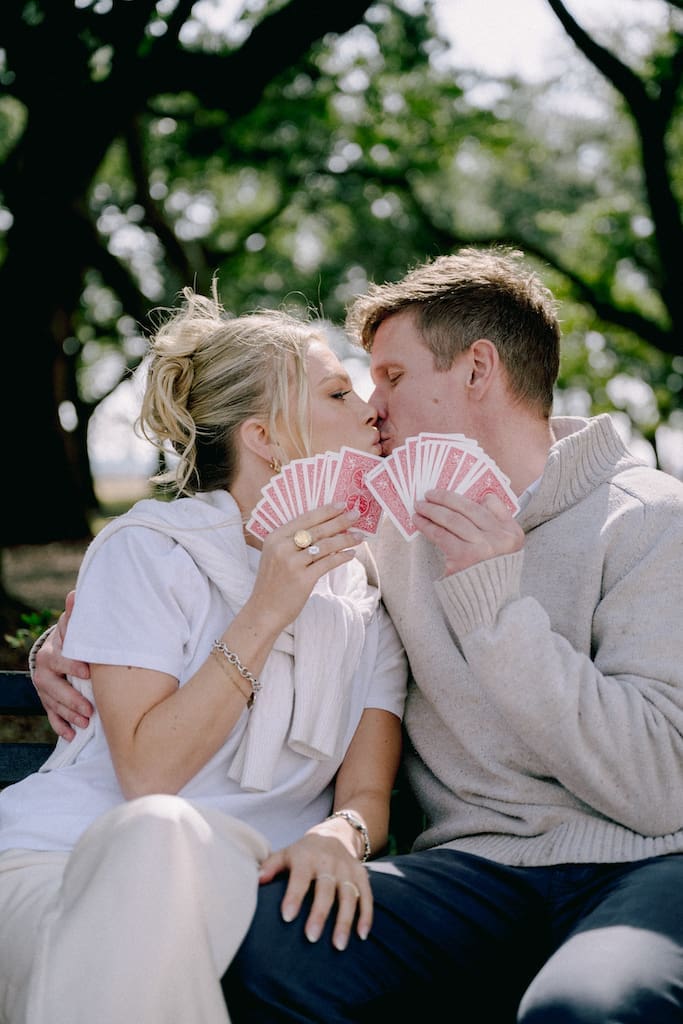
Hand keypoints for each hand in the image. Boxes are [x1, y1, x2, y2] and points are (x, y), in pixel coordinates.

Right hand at [33, 590, 93, 740]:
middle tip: (88, 710)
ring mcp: (45, 687)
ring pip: (52, 703)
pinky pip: (51, 716)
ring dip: (68, 715)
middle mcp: (45, 670)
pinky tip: (72, 735)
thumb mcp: (75, 625)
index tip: (87, 673)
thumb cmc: (75, 637)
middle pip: (54, 687)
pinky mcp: (48, 700)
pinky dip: (61, 726)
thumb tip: (75, 594)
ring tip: (85, 723)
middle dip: (71, 699)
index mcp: (53, 651)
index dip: (72, 666)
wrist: (61, 649)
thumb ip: (76, 615)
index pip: (60, 659)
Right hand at [245, 504, 362, 634]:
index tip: (342, 504)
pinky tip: (351, 554)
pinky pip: (328, 563)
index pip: (305, 518)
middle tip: (357, 515)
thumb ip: (293, 542)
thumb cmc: (273, 583)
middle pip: (317, 530)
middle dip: (340, 521)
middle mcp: (282, 547)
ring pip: (325, 546)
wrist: (264, 611)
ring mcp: (292, 563)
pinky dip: (342, 558)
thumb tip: (326, 528)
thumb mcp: (275, 556)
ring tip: (359, 537)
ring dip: (345, 540)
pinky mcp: (302, 579)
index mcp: (275, 537)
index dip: (325, 511)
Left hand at [258, 832, 370, 950]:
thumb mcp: (285, 854)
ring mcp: (347, 868)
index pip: (300, 877)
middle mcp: (329, 862)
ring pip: (349, 895)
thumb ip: (271, 866)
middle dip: (320, 913)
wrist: (334, 835)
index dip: (294, 896)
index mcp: (306, 857)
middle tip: (311, 938)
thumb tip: (256, 880)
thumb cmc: (302, 854)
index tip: (287, 917)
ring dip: (345, 920)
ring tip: (338, 945)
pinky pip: (367, 896)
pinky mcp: (361, 874)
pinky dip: (366, 915)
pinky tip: (362, 936)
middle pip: (326, 889)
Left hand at [413, 490, 523, 575]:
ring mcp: (483, 547)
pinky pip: (442, 535)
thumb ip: (498, 522)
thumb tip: (482, 498)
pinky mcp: (464, 558)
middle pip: (468, 509)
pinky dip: (428, 525)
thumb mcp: (506, 548)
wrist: (490, 604)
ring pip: (453, 520)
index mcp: (512, 533)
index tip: (450, 491)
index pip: (491, 505)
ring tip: (420, 506)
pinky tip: (419, 521)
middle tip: (429, 494)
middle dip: (445, 499)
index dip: (469, 496)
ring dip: (433, 510)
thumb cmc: (492, 574)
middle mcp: (500, 538)